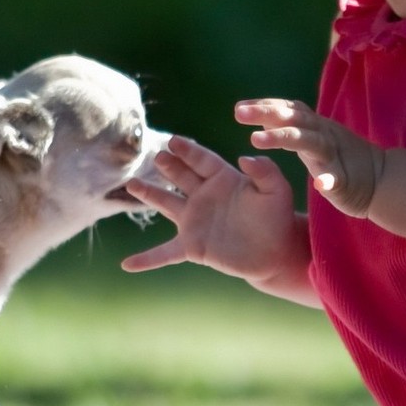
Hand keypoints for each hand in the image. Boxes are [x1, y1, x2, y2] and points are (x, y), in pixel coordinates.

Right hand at [119, 133, 302, 283]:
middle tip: (156, 156)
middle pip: (180, 176)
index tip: (173, 141)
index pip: (202, 160)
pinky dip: (147, 259)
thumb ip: (265, 171)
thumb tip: (245, 157)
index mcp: (223, 178)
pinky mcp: (192, 246)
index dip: (187, 151)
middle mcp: (204, 196)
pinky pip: (165, 253)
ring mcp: (195, 220)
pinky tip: (128, 264)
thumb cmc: (277, 218)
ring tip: (131, 184)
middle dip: (168, 165)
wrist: (275, 252)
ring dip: (148, 194)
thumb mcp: (277, 190)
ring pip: (166, 203)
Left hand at [235, 99, 384, 218]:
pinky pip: (335, 179)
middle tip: (238, 113)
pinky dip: (328, 180)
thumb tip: (258, 114)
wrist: (379, 179)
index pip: (287, 108)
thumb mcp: (310, 137)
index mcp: (313, 125)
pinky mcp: (345, 180)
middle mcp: (322, 134)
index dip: (264, 105)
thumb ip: (287, 125)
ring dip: (283, 137)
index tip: (239, 107)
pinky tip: (318, 184)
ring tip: (256, 140)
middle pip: (293, 118)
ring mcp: (334, 156)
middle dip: (266, 113)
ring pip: (308, 142)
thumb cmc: (337, 157)